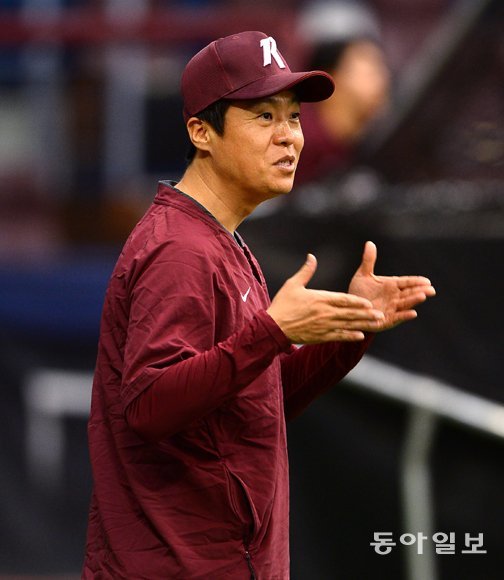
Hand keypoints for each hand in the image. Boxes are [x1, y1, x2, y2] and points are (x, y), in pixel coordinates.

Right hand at [267, 254, 384, 343]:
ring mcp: (323, 326)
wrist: (273, 327)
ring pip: (347, 325)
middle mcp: (324, 313)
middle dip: (366, 314)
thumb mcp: (292, 284)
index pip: (343, 300)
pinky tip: (360, 336)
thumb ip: (306, 271)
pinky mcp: (320, 336)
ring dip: (362, 324)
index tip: (369, 303)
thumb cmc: (282, 304)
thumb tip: (312, 256)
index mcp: (319, 299)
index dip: (357, 301)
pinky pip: (338, 336)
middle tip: (381, 315)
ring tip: (376, 324)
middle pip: (349, 313)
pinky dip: (349, 336)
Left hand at [348, 241, 435, 330]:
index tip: (427, 281)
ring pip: (405, 304)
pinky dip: (404, 315)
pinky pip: (397, 317)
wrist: (350, 309)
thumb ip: (368, 261)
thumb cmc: (359, 292)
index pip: (406, 282)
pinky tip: (413, 313)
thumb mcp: (363, 275)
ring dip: (414, 301)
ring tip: (423, 296)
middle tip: (431, 289)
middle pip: (409, 293)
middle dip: (420, 291)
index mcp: (391, 285)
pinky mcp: (386, 320)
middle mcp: (394, 297)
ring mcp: (391, 309)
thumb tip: (370, 243)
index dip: (416, 282)